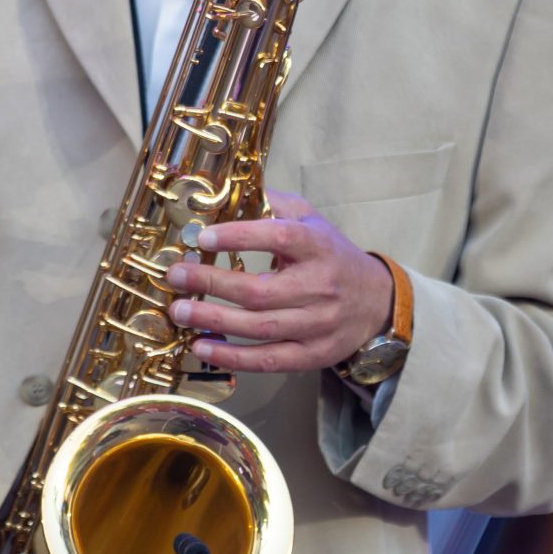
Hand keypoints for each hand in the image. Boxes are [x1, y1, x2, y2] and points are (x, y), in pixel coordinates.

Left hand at [165, 189, 394, 374]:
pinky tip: (203, 347)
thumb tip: (226, 193)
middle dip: (211, 284)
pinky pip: (270, 360)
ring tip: (179, 312)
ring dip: (214, 322)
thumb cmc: (331, 256)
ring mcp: (318, 324)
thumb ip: (274, 205)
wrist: (377, 301)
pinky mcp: (314, 355)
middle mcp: (321, 287)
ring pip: (260, 327)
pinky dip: (233, 357)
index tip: (202, 238)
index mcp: (319, 247)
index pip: (278, 238)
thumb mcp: (311, 220)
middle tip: (175, 276)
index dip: (239, 237)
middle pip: (260, 291)